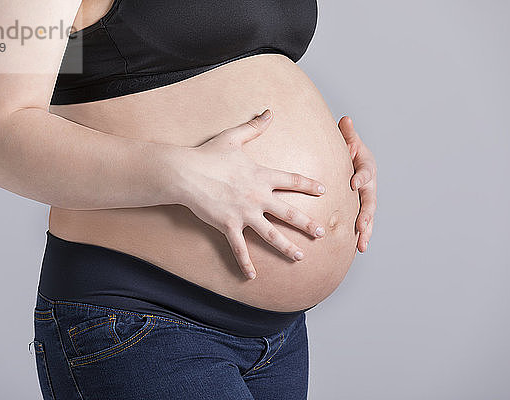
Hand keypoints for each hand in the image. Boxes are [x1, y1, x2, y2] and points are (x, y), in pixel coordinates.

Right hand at [180, 109, 327, 279]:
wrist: (185, 172)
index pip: (293, 180)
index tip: (324, 191)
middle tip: (322, 233)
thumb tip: (269, 112)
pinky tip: (253, 276)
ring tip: (300, 257)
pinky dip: (246, 263)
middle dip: (307, 224)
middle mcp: (258, 196)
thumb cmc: (208, 154)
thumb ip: (254, 127)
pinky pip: (239, 248)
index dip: (309, 185)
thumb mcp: (233, 137)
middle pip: (289, 213)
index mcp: (262, 175)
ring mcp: (244, 213)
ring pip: (272, 234)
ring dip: (287, 247)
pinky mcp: (228, 226)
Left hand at [338, 116, 376, 252]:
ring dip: (365, 232)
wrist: (353, 160)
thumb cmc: (350, 149)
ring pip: (368, 217)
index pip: (365, 173)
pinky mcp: (360, 208)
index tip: (353, 182)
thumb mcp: (349, 140)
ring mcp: (366, 199)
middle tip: (362, 224)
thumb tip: (345, 119)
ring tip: (362, 246)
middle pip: (370, 202)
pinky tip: (356, 251)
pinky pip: (361, 223)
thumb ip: (348, 133)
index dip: (360, 177)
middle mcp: (369, 186)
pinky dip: (360, 236)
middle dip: (367, 214)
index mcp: (366, 168)